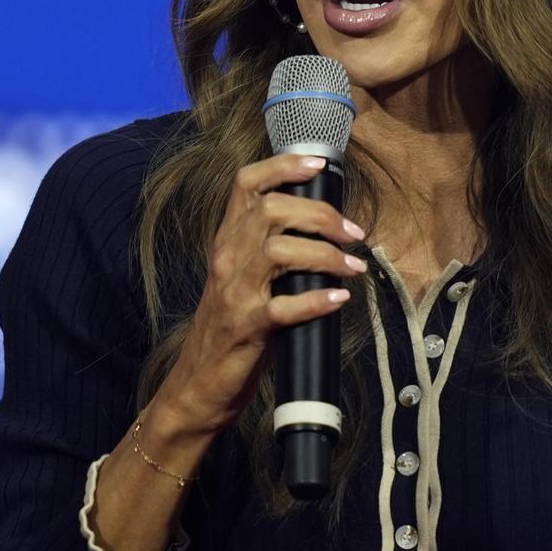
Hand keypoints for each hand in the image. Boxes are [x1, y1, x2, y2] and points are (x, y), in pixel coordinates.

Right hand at [164, 152, 368, 433]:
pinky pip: (284, 307)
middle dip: (321, 215)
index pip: (246, 184)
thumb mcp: (241, 279)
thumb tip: (326, 229)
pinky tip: (340, 300)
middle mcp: (227, 260)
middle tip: (352, 233)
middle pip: (272, 211)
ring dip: (326, 255)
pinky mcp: (246, 329)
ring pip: (279, 252)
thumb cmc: (229, 330)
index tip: (319, 165)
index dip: (283, 166)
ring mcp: (235, 294)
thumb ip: (269, 251)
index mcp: (227, 242)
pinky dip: (317, 301)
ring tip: (354, 266)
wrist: (197, 385)